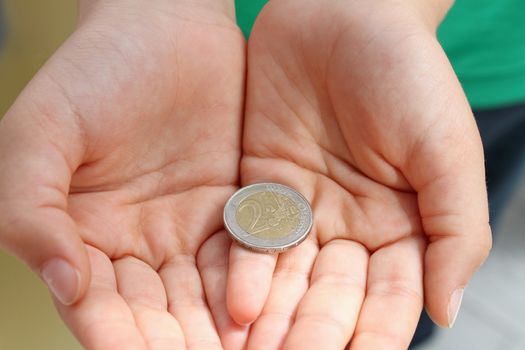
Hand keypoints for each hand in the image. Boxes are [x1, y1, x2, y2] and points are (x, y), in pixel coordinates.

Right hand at [0, 0, 246, 347]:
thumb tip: (65, 284)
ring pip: (203, 297)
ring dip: (220, 332)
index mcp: (83, 236)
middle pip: (156, 313)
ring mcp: (188, 230)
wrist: (164, 27)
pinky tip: (263, 316)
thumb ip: (30, 210)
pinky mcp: (233, 210)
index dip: (118, 337)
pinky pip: (245, 257)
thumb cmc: (95, 70)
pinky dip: (253, 288)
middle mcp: (138, 244)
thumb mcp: (41, 133)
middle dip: (178, 346)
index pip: (99, 305)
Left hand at [227, 0, 491, 347]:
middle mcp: (350, 225)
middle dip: (316, 334)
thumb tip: (446, 308)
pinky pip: (252, 237)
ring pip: (289, 277)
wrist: (345, 13)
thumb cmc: (408, 73)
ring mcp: (303, 208)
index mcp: (402, 224)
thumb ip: (456, 231)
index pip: (389, 298)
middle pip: (332, 295)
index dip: (373, 335)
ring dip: (274, 317)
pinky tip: (236, 305)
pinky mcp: (261, 185)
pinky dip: (245, 272)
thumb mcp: (448, 151)